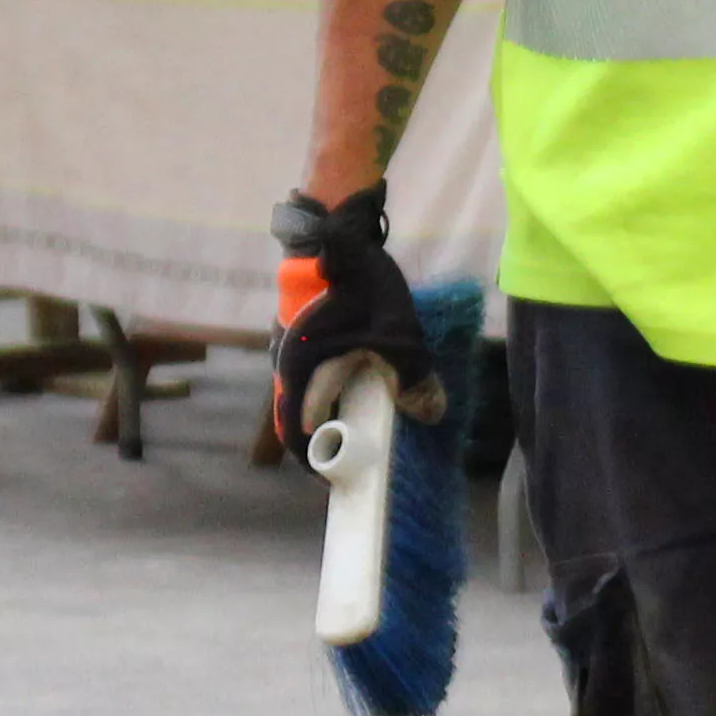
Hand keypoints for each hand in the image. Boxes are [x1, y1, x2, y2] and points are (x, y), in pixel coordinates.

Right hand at [273, 186, 444, 470]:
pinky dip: (329, 394)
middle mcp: (285, 367)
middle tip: (360, 460)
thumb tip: (430, 415)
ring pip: (303, 399)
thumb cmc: (362, 285)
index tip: (343, 482)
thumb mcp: (400, 335)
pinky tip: (359, 390)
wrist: (336, 233)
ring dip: (328, 418)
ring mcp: (289, 351)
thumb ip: (416, 379)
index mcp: (301, 374)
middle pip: (298, 421)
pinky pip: (309, 378)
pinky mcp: (299, 338)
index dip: (318, 465)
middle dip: (327, 445)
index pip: (298, 435)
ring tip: (364, 430)